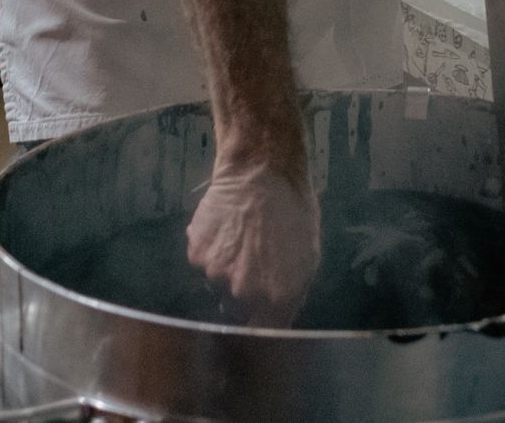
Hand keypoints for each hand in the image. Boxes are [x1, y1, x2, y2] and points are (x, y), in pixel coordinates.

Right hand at [186, 157, 320, 326]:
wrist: (261, 170)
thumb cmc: (293, 209)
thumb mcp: (308, 254)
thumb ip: (292, 292)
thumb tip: (279, 315)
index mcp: (276, 298)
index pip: (262, 333)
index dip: (261, 325)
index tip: (260, 317)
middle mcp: (243, 293)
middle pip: (237, 310)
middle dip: (244, 295)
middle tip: (253, 264)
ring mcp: (216, 275)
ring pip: (218, 285)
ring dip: (226, 270)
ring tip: (241, 238)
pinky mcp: (196, 254)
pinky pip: (202, 263)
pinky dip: (210, 251)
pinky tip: (225, 228)